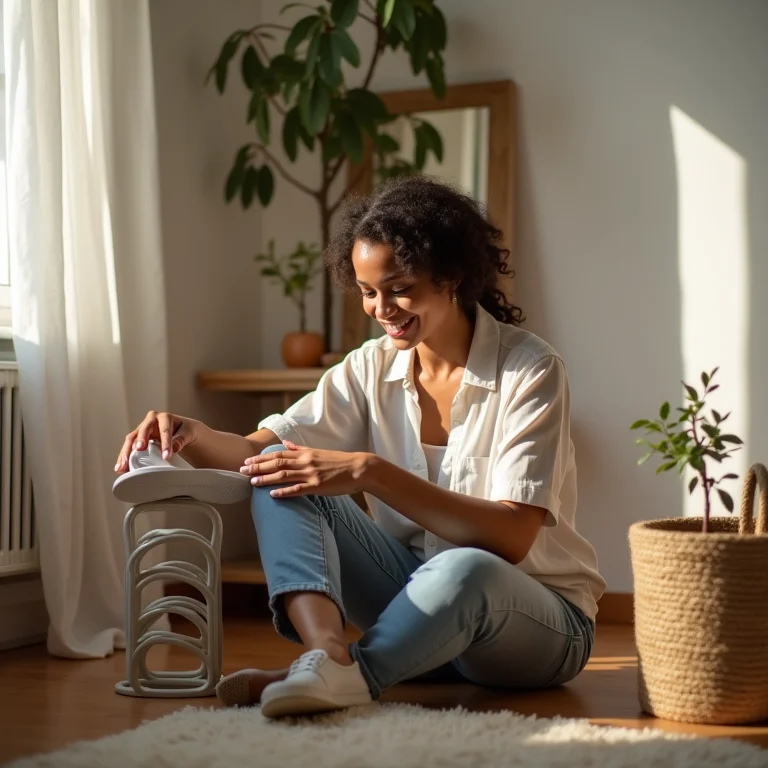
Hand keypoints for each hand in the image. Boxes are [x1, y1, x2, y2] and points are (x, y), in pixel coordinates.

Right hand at [115, 411, 201, 473]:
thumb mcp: (188, 432)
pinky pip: (129, 448)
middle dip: (140, 440)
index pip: (165, 430)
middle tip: (139, 450)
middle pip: (143, 430)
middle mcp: (151, 421)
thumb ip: (182, 438)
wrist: (182, 431)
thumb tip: (174, 447)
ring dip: (126, 452)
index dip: (165, 443)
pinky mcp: (138, 440)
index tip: (167, 456)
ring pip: (132, 439)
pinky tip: (121, 467)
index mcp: (165, 417)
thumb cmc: (185, 430)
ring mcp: (143, 430)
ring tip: (123, 464)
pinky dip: (125, 457)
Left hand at [240, 441, 370, 497]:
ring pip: (283, 476)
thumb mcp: (318, 451)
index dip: (261, 458)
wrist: (359, 468)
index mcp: (305, 453)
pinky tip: (272, 494)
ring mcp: (311, 474)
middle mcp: (305, 462)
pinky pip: (297, 489)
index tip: (247, 461)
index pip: (278, 454)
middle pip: (277, 463)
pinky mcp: (317, 486)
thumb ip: (300, 448)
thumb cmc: (339, 461)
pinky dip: (284, 491)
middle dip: (258, 467)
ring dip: (266, 478)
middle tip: (242, 471)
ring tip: (251, 482)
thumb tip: (286, 443)